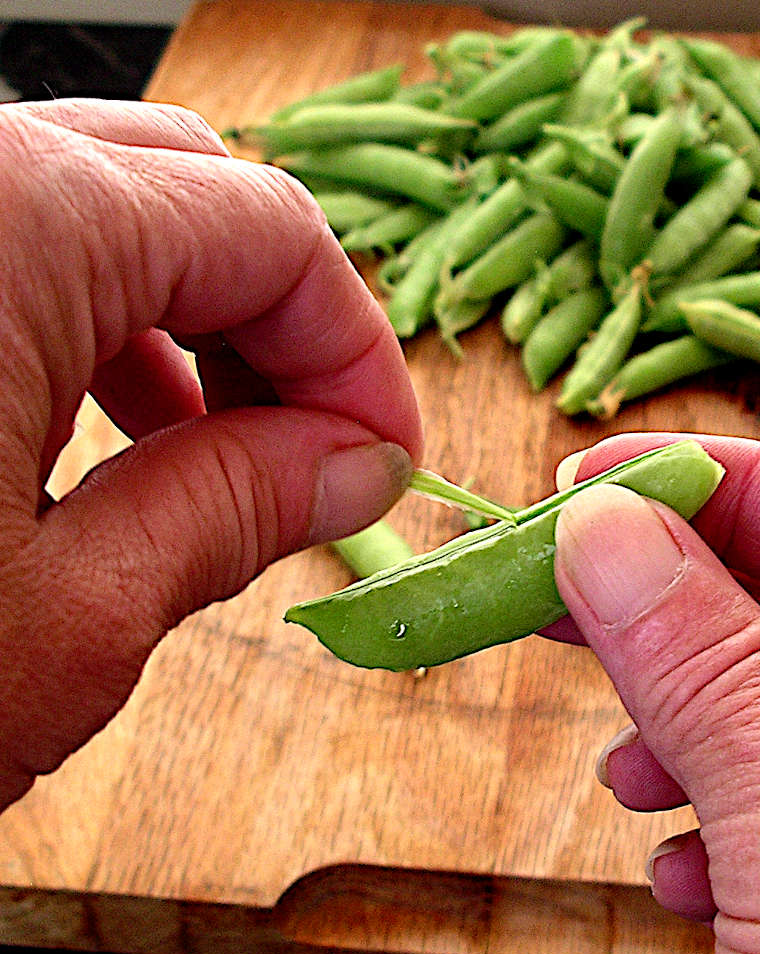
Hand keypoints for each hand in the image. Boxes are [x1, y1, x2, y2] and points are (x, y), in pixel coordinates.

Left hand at [0, 99, 421, 810]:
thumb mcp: (67, 621)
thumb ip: (238, 511)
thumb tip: (357, 469)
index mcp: (7, 223)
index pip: (272, 233)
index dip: (360, 350)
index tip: (389, 456)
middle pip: (190, 194)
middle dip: (282, 330)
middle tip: (322, 451)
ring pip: (96, 213)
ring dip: (189, 329)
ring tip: (225, 452)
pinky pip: (4, 250)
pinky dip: (86, 330)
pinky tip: (102, 431)